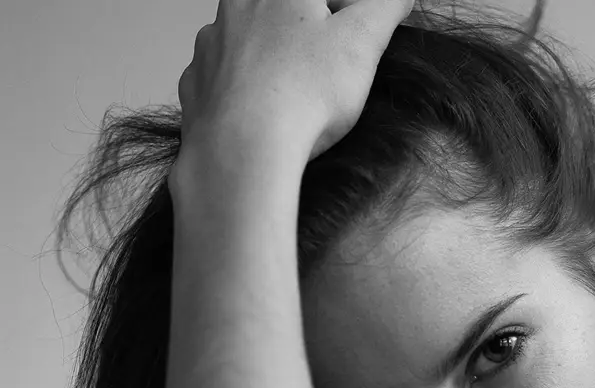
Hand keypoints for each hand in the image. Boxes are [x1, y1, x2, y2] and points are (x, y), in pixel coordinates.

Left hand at [174, 0, 414, 167]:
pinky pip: (219, 83)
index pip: (315, 3)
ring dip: (267, 64)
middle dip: (300, 37)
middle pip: (276, 15)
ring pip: (243, 45)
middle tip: (322, 71)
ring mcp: (209, 49)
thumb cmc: (302, 94)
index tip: (350, 45)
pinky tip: (259, 119)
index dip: (340, 20)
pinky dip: (240, 97)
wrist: (244, 150)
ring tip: (290, 99)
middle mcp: (234, 9)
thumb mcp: (363, 42)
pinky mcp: (194, 88)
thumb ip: (384, 8)